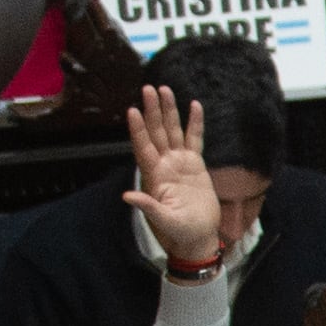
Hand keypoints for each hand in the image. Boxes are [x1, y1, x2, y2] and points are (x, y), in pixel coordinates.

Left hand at [124, 84, 224, 271]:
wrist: (198, 235)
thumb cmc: (179, 231)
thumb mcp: (162, 220)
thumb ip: (147, 206)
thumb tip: (127, 196)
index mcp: (154, 175)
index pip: (143, 147)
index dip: (138, 130)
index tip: (133, 110)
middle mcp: (164, 163)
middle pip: (156, 132)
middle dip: (152, 110)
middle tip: (148, 89)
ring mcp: (179, 162)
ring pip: (172, 130)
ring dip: (168, 111)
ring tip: (164, 90)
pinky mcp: (195, 164)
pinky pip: (194, 139)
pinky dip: (195, 123)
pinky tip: (194, 106)